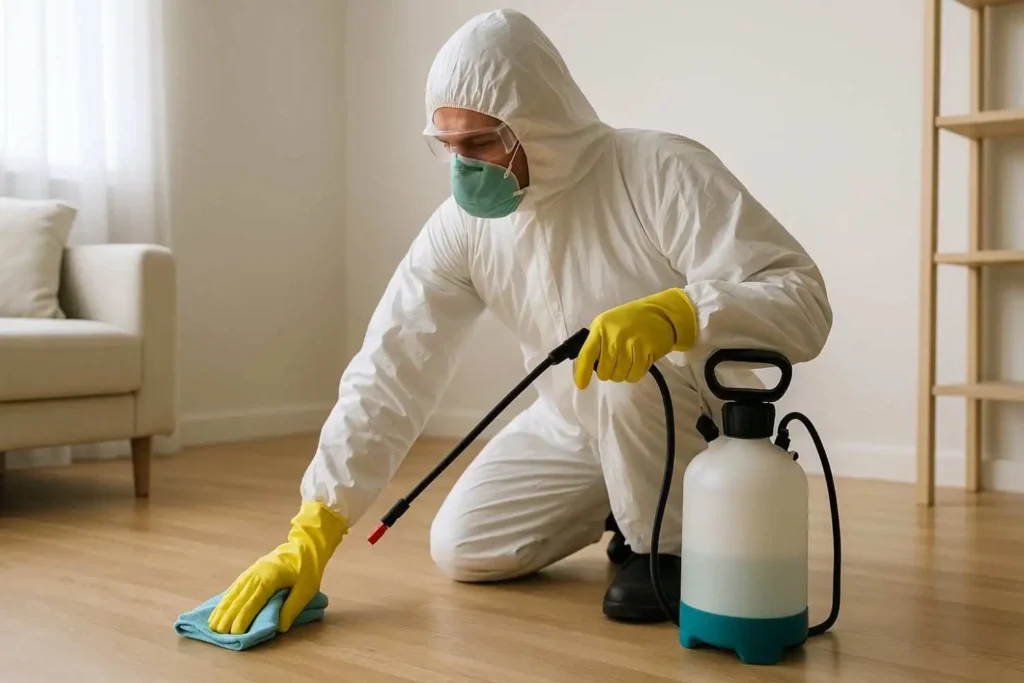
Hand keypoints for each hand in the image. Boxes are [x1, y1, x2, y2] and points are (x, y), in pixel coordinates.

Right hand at [208, 501, 346, 633]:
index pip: (254, 601)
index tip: (235, 632)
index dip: (243, 617)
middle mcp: (257, 574)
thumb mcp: (307, 589)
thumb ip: (292, 608)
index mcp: (270, 578)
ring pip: (234, 592)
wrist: (305, 546)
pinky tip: (220, 608)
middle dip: (228, 616)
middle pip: (240, 598)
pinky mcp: (251, 571)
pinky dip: (226, 599)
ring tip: (212, 624)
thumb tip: (279, 628)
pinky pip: (235, 587)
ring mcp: (252, 571)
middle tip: (217, 633)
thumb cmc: (307, 569)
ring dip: (223, 608)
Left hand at [574, 288, 696, 389]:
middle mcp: (613, 335)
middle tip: (618, 363)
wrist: (660, 313)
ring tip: (630, 360)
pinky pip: (635, 375)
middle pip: (604, 372)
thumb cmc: (631, 320)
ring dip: (624, 374)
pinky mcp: (645, 350)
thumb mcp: (608, 324)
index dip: (582, 372)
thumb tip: (590, 367)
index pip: (586, 354)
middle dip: (610, 372)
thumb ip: (598, 343)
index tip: (582, 385)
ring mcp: (630, 342)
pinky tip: (640, 362)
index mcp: (600, 327)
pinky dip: (636, 373)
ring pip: (619, 376)